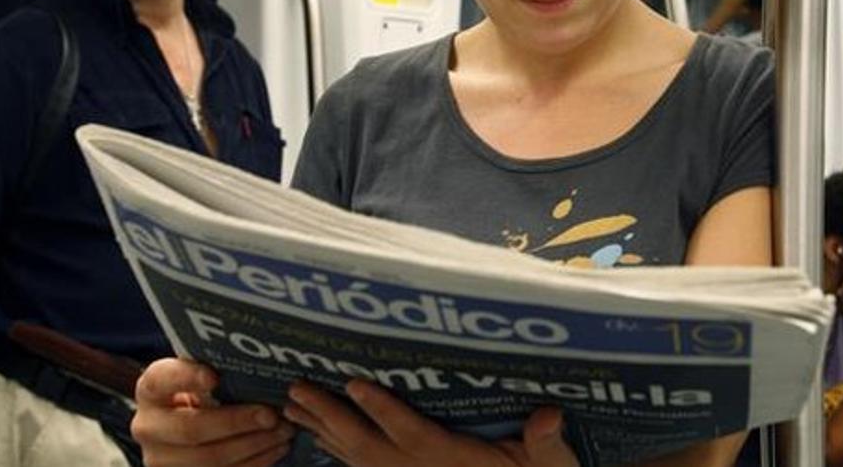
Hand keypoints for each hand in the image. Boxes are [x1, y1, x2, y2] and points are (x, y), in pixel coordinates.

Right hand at [130, 358, 295, 466]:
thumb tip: (260, 364)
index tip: (214, 376)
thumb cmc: (201, 393)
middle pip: (191, 429)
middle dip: (236, 422)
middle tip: (271, 415)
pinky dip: (254, 463)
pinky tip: (275, 449)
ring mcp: (161, 459)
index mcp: (151, 390)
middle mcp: (148, 427)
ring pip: (208, 460)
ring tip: (283, 432)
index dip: (188, 377)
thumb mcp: (199, 377)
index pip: (163, 379)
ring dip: (252, 446)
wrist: (184, 430)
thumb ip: (216, 371)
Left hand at [285, 379, 579, 466]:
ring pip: (356, 459)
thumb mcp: (551, 465)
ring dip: (322, 431)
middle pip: (367, 447)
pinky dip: (336, 453)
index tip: (354, 383)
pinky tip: (318, 438)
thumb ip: (545, 444)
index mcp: (453, 461)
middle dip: (330, 416)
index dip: (383, 410)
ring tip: (291, 406)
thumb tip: (548, 416)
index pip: (413, 434)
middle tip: (297, 389)